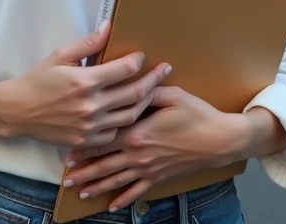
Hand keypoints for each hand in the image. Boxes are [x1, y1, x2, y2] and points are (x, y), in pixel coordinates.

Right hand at [0, 21, 172, 149]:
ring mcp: (90, 126)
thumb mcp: (60, 55)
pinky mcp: (86, 140)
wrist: (18, 111)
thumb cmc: (38, 80)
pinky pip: (115, 132)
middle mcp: (91, 105)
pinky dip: (125, 122)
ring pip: (130, 115)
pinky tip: (131, 112)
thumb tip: (109, 26)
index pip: (125, 69)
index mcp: (85, 81)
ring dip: (145, 102)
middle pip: (134, 93)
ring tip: (154, 91)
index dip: (138, 61)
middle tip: (165, 70)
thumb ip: (88, 43)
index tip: (142, 57)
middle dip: (154, 79)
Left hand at [61, 85, 247, 210]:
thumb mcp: (173, 96)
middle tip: (66, 177)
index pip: (104, 140)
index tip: (68, 149)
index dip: (85, 146)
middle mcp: (139, 154)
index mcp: (138, 133)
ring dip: (97, 186)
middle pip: (104, 164)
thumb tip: (133, 80)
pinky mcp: (159, 177)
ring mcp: (148, 169)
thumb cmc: (198, 116)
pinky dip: (123, 199)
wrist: (219, 141)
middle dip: (84, 171)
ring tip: (80, 192)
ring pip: (116, 180)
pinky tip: (112, 205)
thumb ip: (148, 90)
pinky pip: (137, 191)